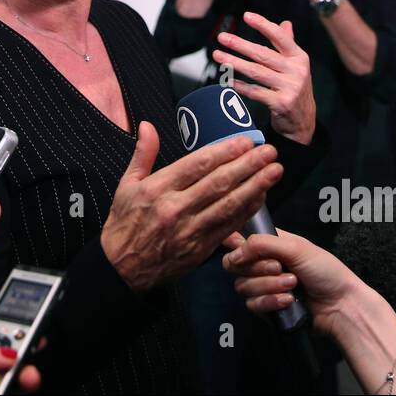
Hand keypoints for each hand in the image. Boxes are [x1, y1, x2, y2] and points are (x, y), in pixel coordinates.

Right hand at [100, 121, 282, 292]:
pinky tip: (261, 197)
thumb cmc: (124, 224)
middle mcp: (175, 208)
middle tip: (268, 152)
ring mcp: (190, 231)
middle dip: (248, 165)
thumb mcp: (126, 185)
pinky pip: (229, 227)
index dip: (224, 151)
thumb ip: (142, 154)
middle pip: (218, 183)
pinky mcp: (200, 249)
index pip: (197, 165)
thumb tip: (148, 126)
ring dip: (255, 187)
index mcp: (157, 189)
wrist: (121, 269)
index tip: (245, 141)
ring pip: (228, 205)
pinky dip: (247, 211)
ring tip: (274, 171)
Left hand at [212, 11, 315, 144]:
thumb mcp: (296, 65)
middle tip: (221, 37)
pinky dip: (240, 86)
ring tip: (218, 56)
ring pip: (256, 72)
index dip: (263, 25)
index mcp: (299, 57)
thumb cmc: (294, 86)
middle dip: (240, 44)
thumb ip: (288, 44)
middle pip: (263, 54)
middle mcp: (296, 71)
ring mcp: (290, 88)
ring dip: (234, 63)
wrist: (303, 120)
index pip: (280, 37)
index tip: (246, 15)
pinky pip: (255, 92)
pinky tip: (227, 80)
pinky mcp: (281, 103)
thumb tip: (285, 23)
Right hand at [222, 228, 362, 338]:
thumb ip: (262, 244)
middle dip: (258, 268)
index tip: (243, 251)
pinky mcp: (266, 308)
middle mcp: (262, 263)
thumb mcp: (296, 248)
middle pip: (235, 265)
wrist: (341, 306)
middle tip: (280, 268)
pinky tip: (289, 301)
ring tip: (293, 285)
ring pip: (243, 286)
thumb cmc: (325, 271)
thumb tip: (233, 252)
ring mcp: (263, 286)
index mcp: (270, 243)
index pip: (238, 240)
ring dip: (269, 286)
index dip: (235, 246)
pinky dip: (271, 302)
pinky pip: (252, 305)